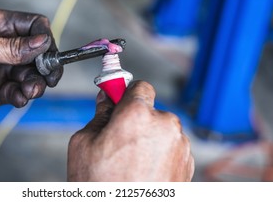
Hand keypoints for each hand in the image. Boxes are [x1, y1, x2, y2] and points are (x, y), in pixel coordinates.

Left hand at [0, 9, 62, 122]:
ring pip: (32, 74)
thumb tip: (43, 42)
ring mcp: (3, 69)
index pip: (33, 26)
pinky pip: (20, 91)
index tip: (47, 54)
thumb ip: (13, 48)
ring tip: (30, 91)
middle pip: (38, 52)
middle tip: (49, 78)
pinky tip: (18, 98)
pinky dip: (23, 96)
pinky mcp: (0, 90)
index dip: (44, 38)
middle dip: (45, 65)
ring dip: (36, 83)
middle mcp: (4, 46)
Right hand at [67, 81, 193, 181]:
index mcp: (139, 114)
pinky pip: (171, 147)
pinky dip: (160, 153)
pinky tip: (143, 171)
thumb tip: (107, 98)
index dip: (126, 93)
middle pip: (151, 109)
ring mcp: (180, 146)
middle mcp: (165, 126)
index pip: (140, 86)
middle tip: (119, 138)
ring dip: (150, 137)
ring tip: (131, 161)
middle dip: (137, 118)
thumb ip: (100, 113)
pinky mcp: (188, 164)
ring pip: (162, 129)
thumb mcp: (84, 143)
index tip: (119, 98)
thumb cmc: (100, 186)